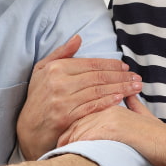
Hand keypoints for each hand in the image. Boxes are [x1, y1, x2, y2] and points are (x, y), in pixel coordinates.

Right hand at [17, 35, 141, 160]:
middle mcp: (59, 83)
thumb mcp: (42, 70)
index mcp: (56, 68)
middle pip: (97, 77)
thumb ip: (61, 53)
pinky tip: (120, 99)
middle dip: (120, 77)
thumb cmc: (37, 97)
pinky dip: (108, 102)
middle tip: (137, 78)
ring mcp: (63, 101)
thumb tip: (78, 38)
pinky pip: (92, 107)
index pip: (90, 64)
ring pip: (98, 91)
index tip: (125, 67)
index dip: (110, 65)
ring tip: (135, 88)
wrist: (28, 127)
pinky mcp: (67, 117)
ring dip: (120, 89)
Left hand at [57, 95, 165, 165]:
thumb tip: (129, 96)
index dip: (70, 125)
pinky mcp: (111, 127)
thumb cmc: (155, 135)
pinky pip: (86, 136)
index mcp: (111, 104)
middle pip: (76, 119)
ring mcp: (108, 116)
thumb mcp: (142, 115)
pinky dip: (75, 146)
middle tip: (53, 147)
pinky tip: (68, 155)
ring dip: (66, 142)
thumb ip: (133, 104)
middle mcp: (107, 107)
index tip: (61, 137)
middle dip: (64, 134)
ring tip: (57, 154)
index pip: (82, 111)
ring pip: (78, 128)